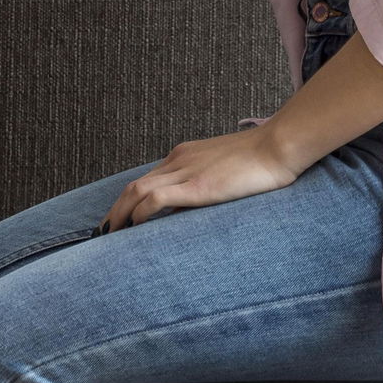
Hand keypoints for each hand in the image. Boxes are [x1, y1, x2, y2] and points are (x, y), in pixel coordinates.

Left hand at [99, 126, 300, 232]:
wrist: (279, 146)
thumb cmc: (261, 160)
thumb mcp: (224, 170)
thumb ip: (204, 185)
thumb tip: (189, 207)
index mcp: (184, 155)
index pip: (146, 179)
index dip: (128, 200)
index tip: (120, 219)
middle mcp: (178, 160)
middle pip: (134, 185)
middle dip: (115, 210)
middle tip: (104, 232)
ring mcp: (186, 171)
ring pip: (138, 191)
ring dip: (120, 214)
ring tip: (110, 235)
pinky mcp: (197, 186)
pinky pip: (156, 198)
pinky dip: (140, 213)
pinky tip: (134, 227)